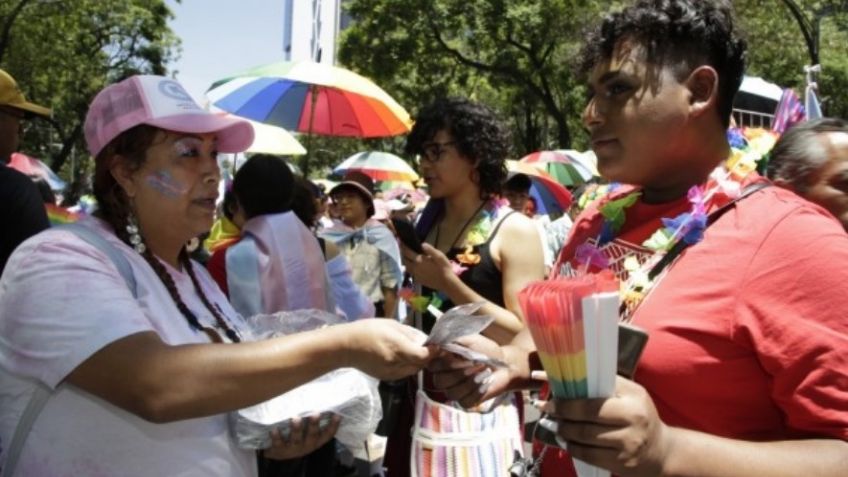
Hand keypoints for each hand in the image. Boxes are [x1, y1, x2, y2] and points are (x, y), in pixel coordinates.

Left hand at [263, 414, 339, 459]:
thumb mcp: (307, 433)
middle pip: (312, 435)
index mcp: (316, 440)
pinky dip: (276, 437)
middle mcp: (307, 445)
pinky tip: (274, 429)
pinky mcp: (279, 451)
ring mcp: (293, 449)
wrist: (279, 456)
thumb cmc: (297, 437)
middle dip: (314, 424)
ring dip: (296, 429)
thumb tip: (321, 397)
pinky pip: (278, 444)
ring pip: (296, 439)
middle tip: (315, 413)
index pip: (328, 434)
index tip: (338, 414)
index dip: (334, 425)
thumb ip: (312, 420)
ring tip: (295, 418)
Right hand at [343, 319, 435, 379]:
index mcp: (398, 348)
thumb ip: (410, 334)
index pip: (424, 356)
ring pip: (414, 370)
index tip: (437, 344)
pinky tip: (402, 357)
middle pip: (421, 364)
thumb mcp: (391, 325)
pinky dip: (408, 366)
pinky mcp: (387, 378)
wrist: (345, 347)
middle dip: (427, 356)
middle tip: (427, 346)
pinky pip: (405, 373)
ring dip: (418, 362)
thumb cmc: (367, 330)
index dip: (434, 351)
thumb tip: (425, 340)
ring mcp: (391, 374)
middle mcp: (396, 364)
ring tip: (414, 350)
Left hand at [402, 243, 454, 290]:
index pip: (407, 252)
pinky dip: (410, 268)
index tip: (400, 241)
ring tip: (408, 257)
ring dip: (406, 261)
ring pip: (406, 267)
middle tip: (404, 249)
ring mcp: (416, 274)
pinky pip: (411, 272)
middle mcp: (414, 268)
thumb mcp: (439, 256)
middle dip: (403, 254)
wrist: (446, 283)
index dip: (403, 246)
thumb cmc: (444, 268)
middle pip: (404, 260)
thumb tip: (422, 244)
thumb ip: (430, 250)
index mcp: (419, 260)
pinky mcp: (418, 280)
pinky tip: (414, 266)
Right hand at [428, 334, 512, 407]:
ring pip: (452, 393)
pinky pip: (465, 401)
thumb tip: (438, 343)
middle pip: (439, 382)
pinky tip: (486, 382)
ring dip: (470, 382)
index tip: (457, 355)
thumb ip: (453, 340)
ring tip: (485, 371)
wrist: (505, 363)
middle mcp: (444, 378)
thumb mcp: (469, 340)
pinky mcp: (465, 402)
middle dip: (459, 372)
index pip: (432, 366)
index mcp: (441, 362)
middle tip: (475, 363)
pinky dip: (477, 391)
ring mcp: (454, 391)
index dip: (444, 363)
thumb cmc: (485, 349)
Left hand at [539, 376, 673, 476]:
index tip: (550, 398)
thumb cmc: (640, 415)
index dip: (567, 402)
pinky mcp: (620, 464)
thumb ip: (606, 384)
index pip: (593, 401)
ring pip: (584, 439)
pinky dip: (572, 448)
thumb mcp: (631, 394)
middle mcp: (632, 423)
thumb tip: (570, 373)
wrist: (661, 451)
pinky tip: (565, 441)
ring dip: (564, 432)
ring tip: (554, 425)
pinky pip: (588, 456)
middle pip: (586, 421)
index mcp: (633, 401)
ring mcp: (627, 446)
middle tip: (547, 411)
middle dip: (562, 416)